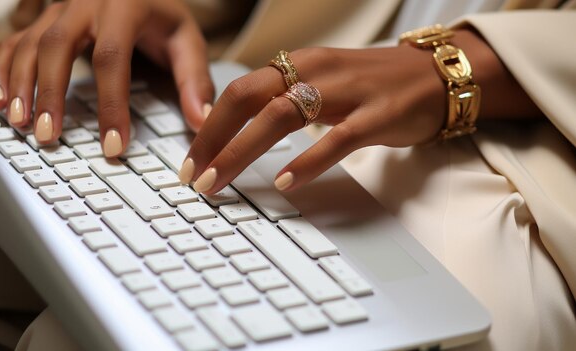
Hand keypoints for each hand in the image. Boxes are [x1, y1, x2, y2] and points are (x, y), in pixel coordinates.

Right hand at [0, 0, 213, 155]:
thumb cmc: (162, 16)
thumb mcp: (186, 40)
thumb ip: (194, 79)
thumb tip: (201, 121)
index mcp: (125, 6)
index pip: (114, 58)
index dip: (112, 104)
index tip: (114, 144)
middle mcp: (86, 3)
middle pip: (58, 46)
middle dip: (51, 93)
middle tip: (50, 136)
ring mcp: (60, 10)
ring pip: (30, 43)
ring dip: (21, 84)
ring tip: (22, 123)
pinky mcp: (45, 20)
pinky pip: (14, 41)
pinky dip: (1, 70)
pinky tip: (0, 101)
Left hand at [181, 30, 540, 193]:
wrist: (436, 75)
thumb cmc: (371, 85)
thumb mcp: (320, 83)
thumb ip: (282, 101)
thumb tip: (236, 131)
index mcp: (297, 63)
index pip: (238, 91)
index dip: (207, 125)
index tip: (189, 158)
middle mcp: (315, 70)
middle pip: (248, 99)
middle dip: (213, 139)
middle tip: (191, 175)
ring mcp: (346, 91)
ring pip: (281, 117)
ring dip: (242, 152)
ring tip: (218, 181)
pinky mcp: (377, 115)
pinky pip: (336, 138)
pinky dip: (306, 161)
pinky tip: (284, 182)